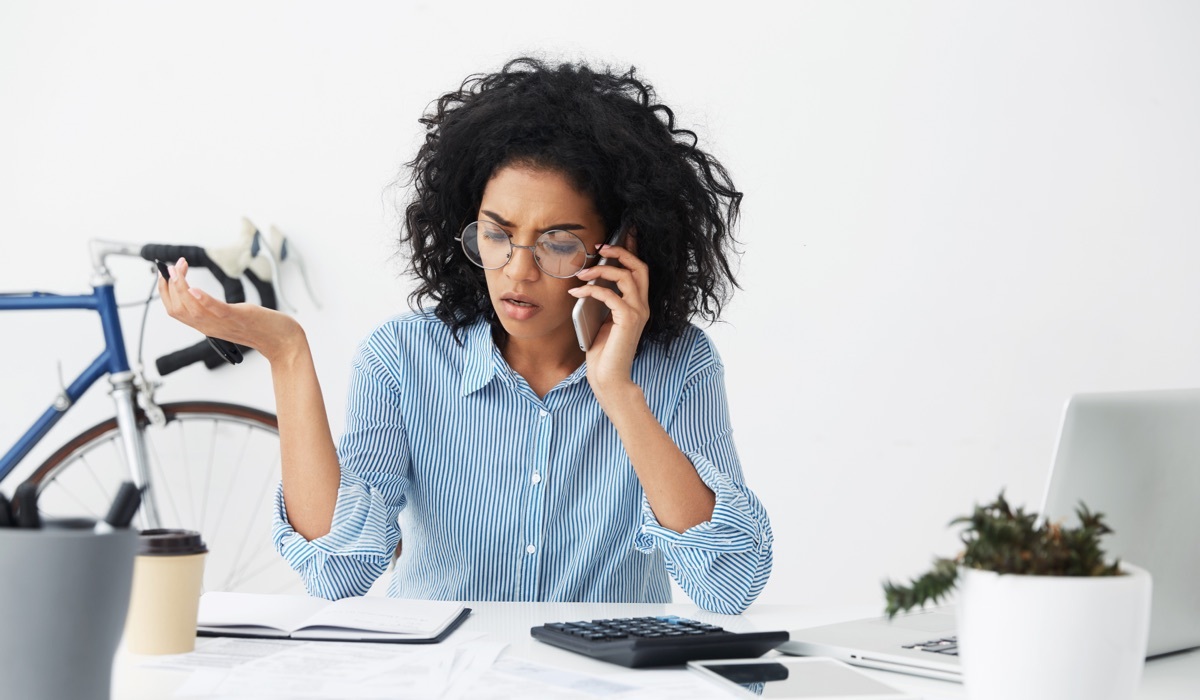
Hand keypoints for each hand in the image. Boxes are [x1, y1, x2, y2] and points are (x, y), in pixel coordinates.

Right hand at [158, 257, 303, 363]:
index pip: (174, 310)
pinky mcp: (239, 317)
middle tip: (173, 266)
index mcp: (206, 325)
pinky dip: (203, 300)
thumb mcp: (228, 318)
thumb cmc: (258, 327)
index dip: (165, 290)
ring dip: (181, 287)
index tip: (166, 273)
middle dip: (169, 285)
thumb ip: (213, 310)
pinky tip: (195, 288)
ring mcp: (223, 323)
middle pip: (177, 309)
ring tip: (179, 269)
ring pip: (191, 309)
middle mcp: (210, 326)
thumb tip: (198, 294)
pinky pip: (217, 310)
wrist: (282, 341)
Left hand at [567, 240, 649, 398]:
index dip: (632, 249)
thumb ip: (601, 300)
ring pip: (627, 277)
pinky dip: (592, 290)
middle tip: (600, 247)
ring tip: (582, 272)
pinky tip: (576, 292)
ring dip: (602, 270)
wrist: (609, 378)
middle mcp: (642, 306)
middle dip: (621, 252)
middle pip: (640, 267)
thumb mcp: (600, 319)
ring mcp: (638, 313)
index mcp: (638, 304)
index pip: (640, 270)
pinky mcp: (628, 321)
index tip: (621, 233)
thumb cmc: (603, 352)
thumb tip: (589, 278)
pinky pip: (611, 295)